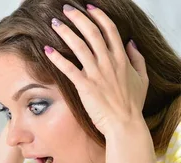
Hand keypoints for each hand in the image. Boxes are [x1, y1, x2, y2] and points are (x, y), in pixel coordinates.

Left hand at [45, 4, 148, 136]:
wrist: (124, 124)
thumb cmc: (132, 104)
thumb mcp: (142, 78)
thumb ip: (137, 59)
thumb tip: (131, 43)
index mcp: (122, 59)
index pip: (110, 30)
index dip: (98, 16)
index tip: (88, 8)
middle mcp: (109, 63)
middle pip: (92, 33)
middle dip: (78, 18)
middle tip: (66, 9)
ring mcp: (97, 74)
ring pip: (80, 46)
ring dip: (66, 33)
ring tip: (54, 23)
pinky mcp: (85, 86)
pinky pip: (69, 69)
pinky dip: (57, 58)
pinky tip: (47, 50)